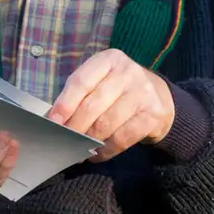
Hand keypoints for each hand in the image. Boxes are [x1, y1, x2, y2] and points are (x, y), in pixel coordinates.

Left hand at [47, 49, 175, 161]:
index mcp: (109, 59)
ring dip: (89, 140)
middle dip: (75, 126)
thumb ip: (80, 95)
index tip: (53, 122)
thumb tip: (55, 120)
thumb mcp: (101, 82)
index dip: (65, 103)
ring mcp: (143, 93)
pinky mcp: (153, 115)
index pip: (82, 81)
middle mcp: (127, 72)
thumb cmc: (120, 91)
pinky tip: (98, 153)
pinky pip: (122, 138)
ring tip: (79, 148)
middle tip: (64, 140)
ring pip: (106, 123)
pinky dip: (106, 149)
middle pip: (93, 105)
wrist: (160, 99)